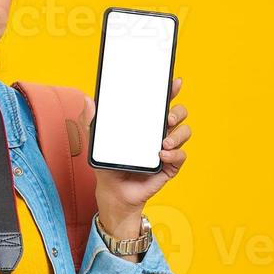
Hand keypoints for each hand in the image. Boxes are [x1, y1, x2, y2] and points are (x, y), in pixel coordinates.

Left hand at [92, 75, 189, 225]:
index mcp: (146, 123)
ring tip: (163, 143)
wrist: (113, 192)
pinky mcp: (170, 166)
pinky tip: (162, 155)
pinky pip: (181, 157)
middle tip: (167, 118)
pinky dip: (174, 154)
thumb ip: (91, 120)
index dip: (170, 90)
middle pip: (179, 113)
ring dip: (178, 134)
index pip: (161, 102)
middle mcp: (160, 133)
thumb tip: (88, 100)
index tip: (174, 82)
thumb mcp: (97, 141)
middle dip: (177, 112)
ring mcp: (167, 149)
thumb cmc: (108, 164)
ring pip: (185, 132)